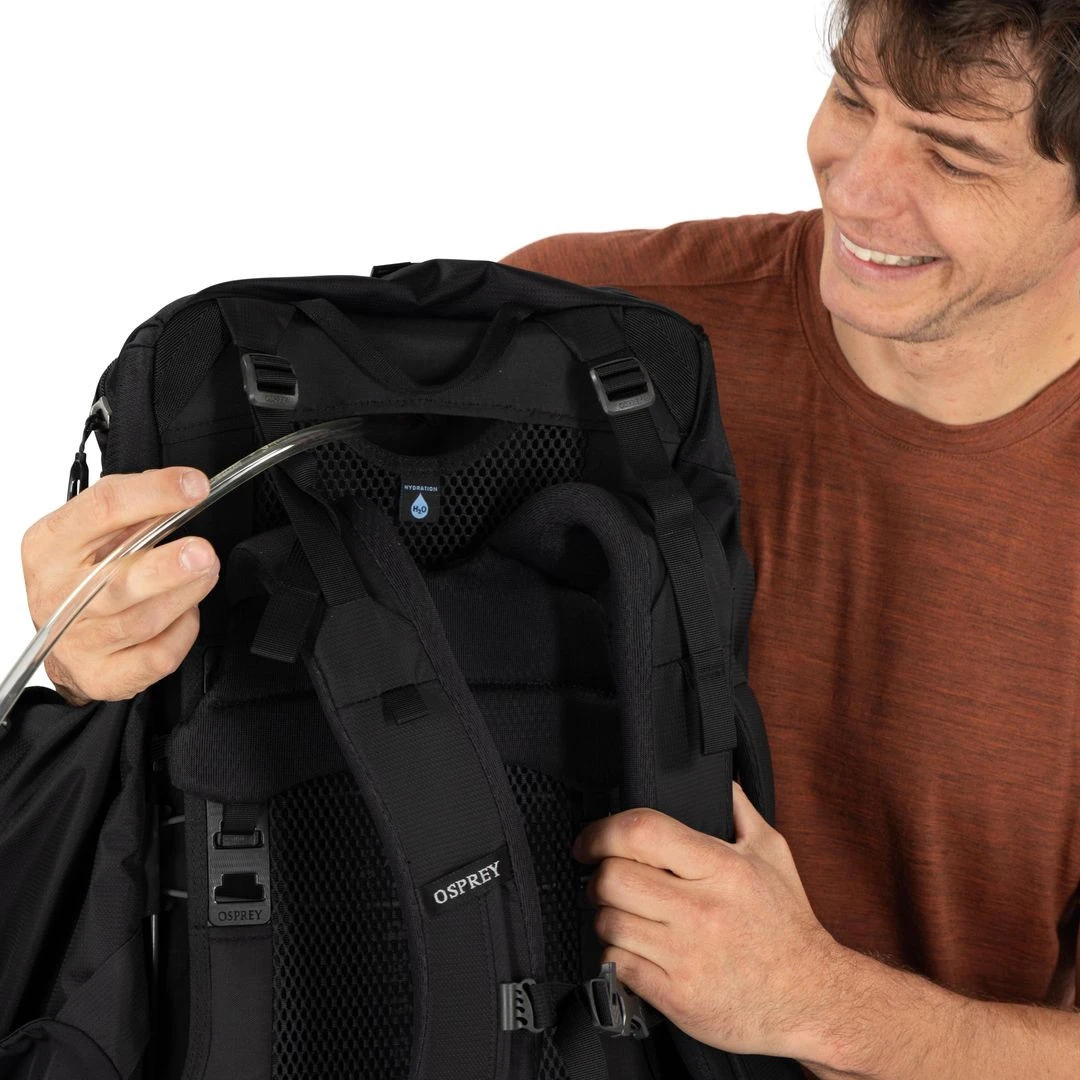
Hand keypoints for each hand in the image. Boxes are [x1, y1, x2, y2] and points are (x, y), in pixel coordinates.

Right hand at [21, 468, 219, 705]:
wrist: (60, 636)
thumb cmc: (81, 575)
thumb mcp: (93, 532)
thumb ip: (133, 511)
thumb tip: (186, 489)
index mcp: (51, 545)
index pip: (103, 509)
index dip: (155, 493)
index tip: (196, 487)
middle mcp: (58, 594)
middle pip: (118, 582)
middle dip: (168, 567)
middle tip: (203, 552)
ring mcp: (78, 640)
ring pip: (145, 619)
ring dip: (187, 593)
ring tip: (204, 572)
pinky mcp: (103, 674)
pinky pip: (157, 656)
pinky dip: (183, 631)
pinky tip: (185, 612)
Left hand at [574, 782, 845, 1060]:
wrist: (811, 999)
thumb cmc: (787, 926)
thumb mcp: (772, 856)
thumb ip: (741, 812)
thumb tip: (722, 780)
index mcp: (720, 867)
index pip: (641, 831)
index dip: (601, 831)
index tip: (589, 840)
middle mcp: (701, 909)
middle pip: (612, 877)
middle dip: (597, 876)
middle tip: (603, 878)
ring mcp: (686, 955)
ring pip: (608, 922)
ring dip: (605, 916)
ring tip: (621, 914)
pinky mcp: (676, 995)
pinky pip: (616, 965)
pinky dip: (615, 956)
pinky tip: (634, 949)